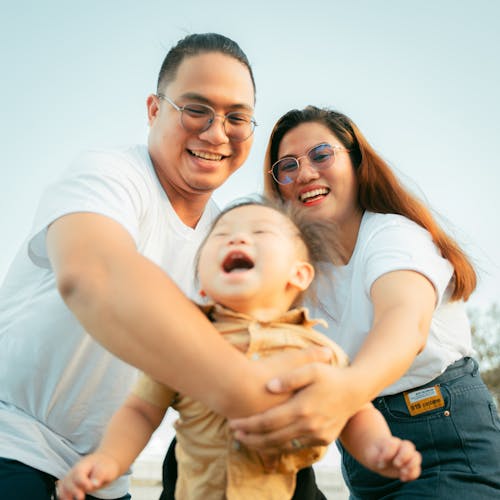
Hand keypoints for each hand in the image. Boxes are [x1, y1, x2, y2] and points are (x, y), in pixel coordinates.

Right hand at [57, 453, 119, 499]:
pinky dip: (63, 495)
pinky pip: (62, 490)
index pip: (78, 474)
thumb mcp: (106, 469)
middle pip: (68, 481)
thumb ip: (100, 475)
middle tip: (81, 497)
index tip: (91, 487)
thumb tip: (94, 484)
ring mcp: (71, 477)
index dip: (83, 482)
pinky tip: (67, 499)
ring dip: (65, 495)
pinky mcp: (70, 484)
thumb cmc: (105, 466)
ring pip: (63, 486)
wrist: (103, 462)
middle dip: (73, 490)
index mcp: (83, 465)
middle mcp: (74, 471)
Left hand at [229, 364, 361, 453]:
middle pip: (272, 437)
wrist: (356, 389)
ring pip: (283, 445)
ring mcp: (317, 435)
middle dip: (250, 438)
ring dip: (263, 445)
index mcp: (302, 407)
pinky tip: (269, 441)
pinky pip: (297, 446)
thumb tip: (269, 385)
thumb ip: (289, 377)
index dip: (248, 424)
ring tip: (246, 440)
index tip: (232, 423)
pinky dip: (280, 446)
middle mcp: (309, 425)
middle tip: (234, 434)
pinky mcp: (323, 439)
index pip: (268, 421)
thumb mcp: (311, 369)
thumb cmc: (331, 375)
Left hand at [365, 437, 421, 480]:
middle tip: (395, 465)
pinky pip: (417, 469)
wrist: (378, 457)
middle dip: (403, 457)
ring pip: (416, 456)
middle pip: (409, 446)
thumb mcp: (371, 455)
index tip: (381, 462)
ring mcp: (407, 456)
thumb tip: (384, 466)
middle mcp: (401, 446)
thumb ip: (378, 457)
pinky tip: (402, 478)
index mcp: (391, 441)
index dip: (388, 454)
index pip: (393, 444)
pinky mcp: (409, 466)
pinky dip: (412, 475)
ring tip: (402, 474)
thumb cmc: (374, 455)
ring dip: (411, 466)